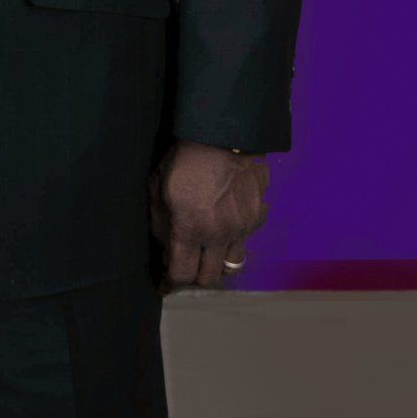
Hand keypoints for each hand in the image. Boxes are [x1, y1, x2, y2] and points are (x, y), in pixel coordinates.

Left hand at [151, 141, 269, 290]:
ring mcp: (242, 227)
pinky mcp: (258, 215)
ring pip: (232, 263)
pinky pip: (246, 238)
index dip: (170, 283)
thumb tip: (165, 249)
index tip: (164, 285)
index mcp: (190, 228)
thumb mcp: (158, 187)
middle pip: (210, 277)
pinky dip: (235, 237)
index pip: (181, 273)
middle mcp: (219, 235)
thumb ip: (160, 223)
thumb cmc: (184, 156)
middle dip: (194, 276)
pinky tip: (225, 223)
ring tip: (206, 249)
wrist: (224, 132)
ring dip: (217, 261)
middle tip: (185, 266)